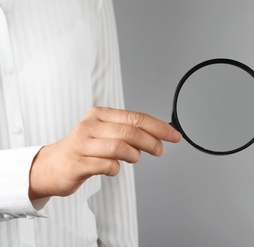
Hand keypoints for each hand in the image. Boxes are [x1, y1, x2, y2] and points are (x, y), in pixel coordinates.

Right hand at [28, 107, 181, 199]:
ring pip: (120, 147)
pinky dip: (116, 169)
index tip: (174, 135)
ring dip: (134, 155)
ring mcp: (82, 144)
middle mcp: (90, 126)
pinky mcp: (78, 164)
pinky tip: (113, 168)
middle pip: (130, 131)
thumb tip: (158, 136)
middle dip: (152, 141)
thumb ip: (127, 132)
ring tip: (134, 158)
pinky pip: (108, 166)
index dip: (159, 127)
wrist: (49, 166)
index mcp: (99, 115)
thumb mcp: (104, 133)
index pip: (136, 117)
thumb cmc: (83, 149)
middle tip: (160, 150)